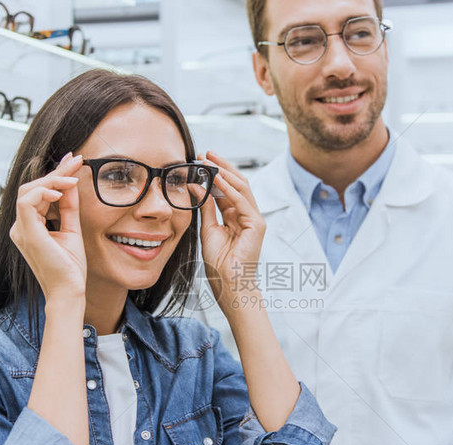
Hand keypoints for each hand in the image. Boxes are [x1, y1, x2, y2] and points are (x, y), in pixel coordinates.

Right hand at [9, 152, 85, 301]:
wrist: (69, 291)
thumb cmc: (70, 267)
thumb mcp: (71, 229)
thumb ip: (68, 207)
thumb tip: (71, 183)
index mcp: (29, 226)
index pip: (38, 193)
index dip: (55, 175)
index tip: (73, 161)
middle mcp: (21, 227)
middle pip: (31, 188)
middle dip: (55, 172)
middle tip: (76, 161)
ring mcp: (21, 230)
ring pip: (28, 190)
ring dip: (52, 180)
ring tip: (73, 177)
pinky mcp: (27, 233)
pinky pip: (27, 202)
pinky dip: (44, 193)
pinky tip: (61, 193)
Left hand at [196, 150, 265, 312]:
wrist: (229, 284)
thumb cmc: (219, 263)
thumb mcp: (206, 229)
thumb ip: (204, 207)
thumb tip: (195, 185)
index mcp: (234, 216)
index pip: (226, 189)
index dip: (214, 173)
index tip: (199, 160)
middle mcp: (246, 215)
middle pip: (236, 183)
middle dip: (221, 166)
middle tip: (205, 153)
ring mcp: (254, 219)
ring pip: (242, 187)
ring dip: (225, 172)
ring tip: (209, 160)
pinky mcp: (257, 225)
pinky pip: (242, 201)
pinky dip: (229, 188)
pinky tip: (217, 178)